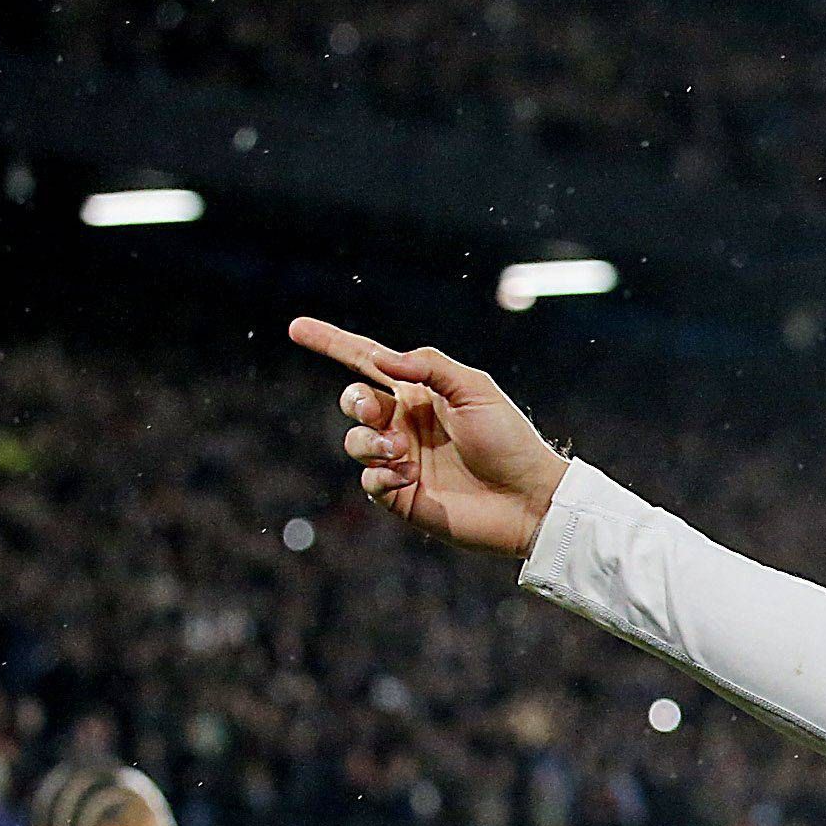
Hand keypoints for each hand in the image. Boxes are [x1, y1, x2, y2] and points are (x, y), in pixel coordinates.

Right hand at [289, 318, 569, 558]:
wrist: (529, 498)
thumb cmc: (509, 440)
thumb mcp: (475, 389)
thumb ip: (430, 365)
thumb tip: (382, 360)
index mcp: (420, 393)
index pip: (367, 361)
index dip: (331, 343)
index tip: (296, 327)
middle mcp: (405, 424)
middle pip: (353, 400)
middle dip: (354, 401)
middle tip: (376, 410)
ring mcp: (401, 460)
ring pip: (355, 442)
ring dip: (369, 441)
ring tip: (401, 451)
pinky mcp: (402, 496)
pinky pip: (369, 481)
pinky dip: (379, 475)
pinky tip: (405, 475)